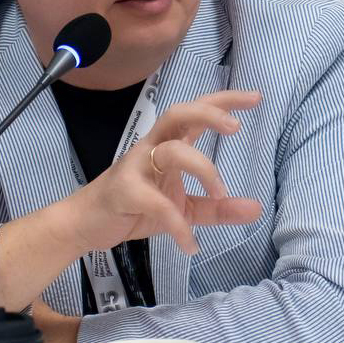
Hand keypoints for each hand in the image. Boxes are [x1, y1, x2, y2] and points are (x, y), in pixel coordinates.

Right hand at [66, 90, 262, 255]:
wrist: (87, 223)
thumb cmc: (135, 206)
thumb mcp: (182, 208)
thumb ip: (217, 208)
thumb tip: (257, 208)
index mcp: (167, 145)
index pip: (195, 113)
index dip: (224, 102)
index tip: (256, 98)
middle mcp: (152, 148)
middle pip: (178, 115)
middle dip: (209, 115)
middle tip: (235, 127)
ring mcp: (137, 167)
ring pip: (171, 151)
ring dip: (203, 169)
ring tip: (220, 195)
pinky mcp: (126, 192)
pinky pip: (158, 203)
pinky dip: (178, 225)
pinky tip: (190, 244)